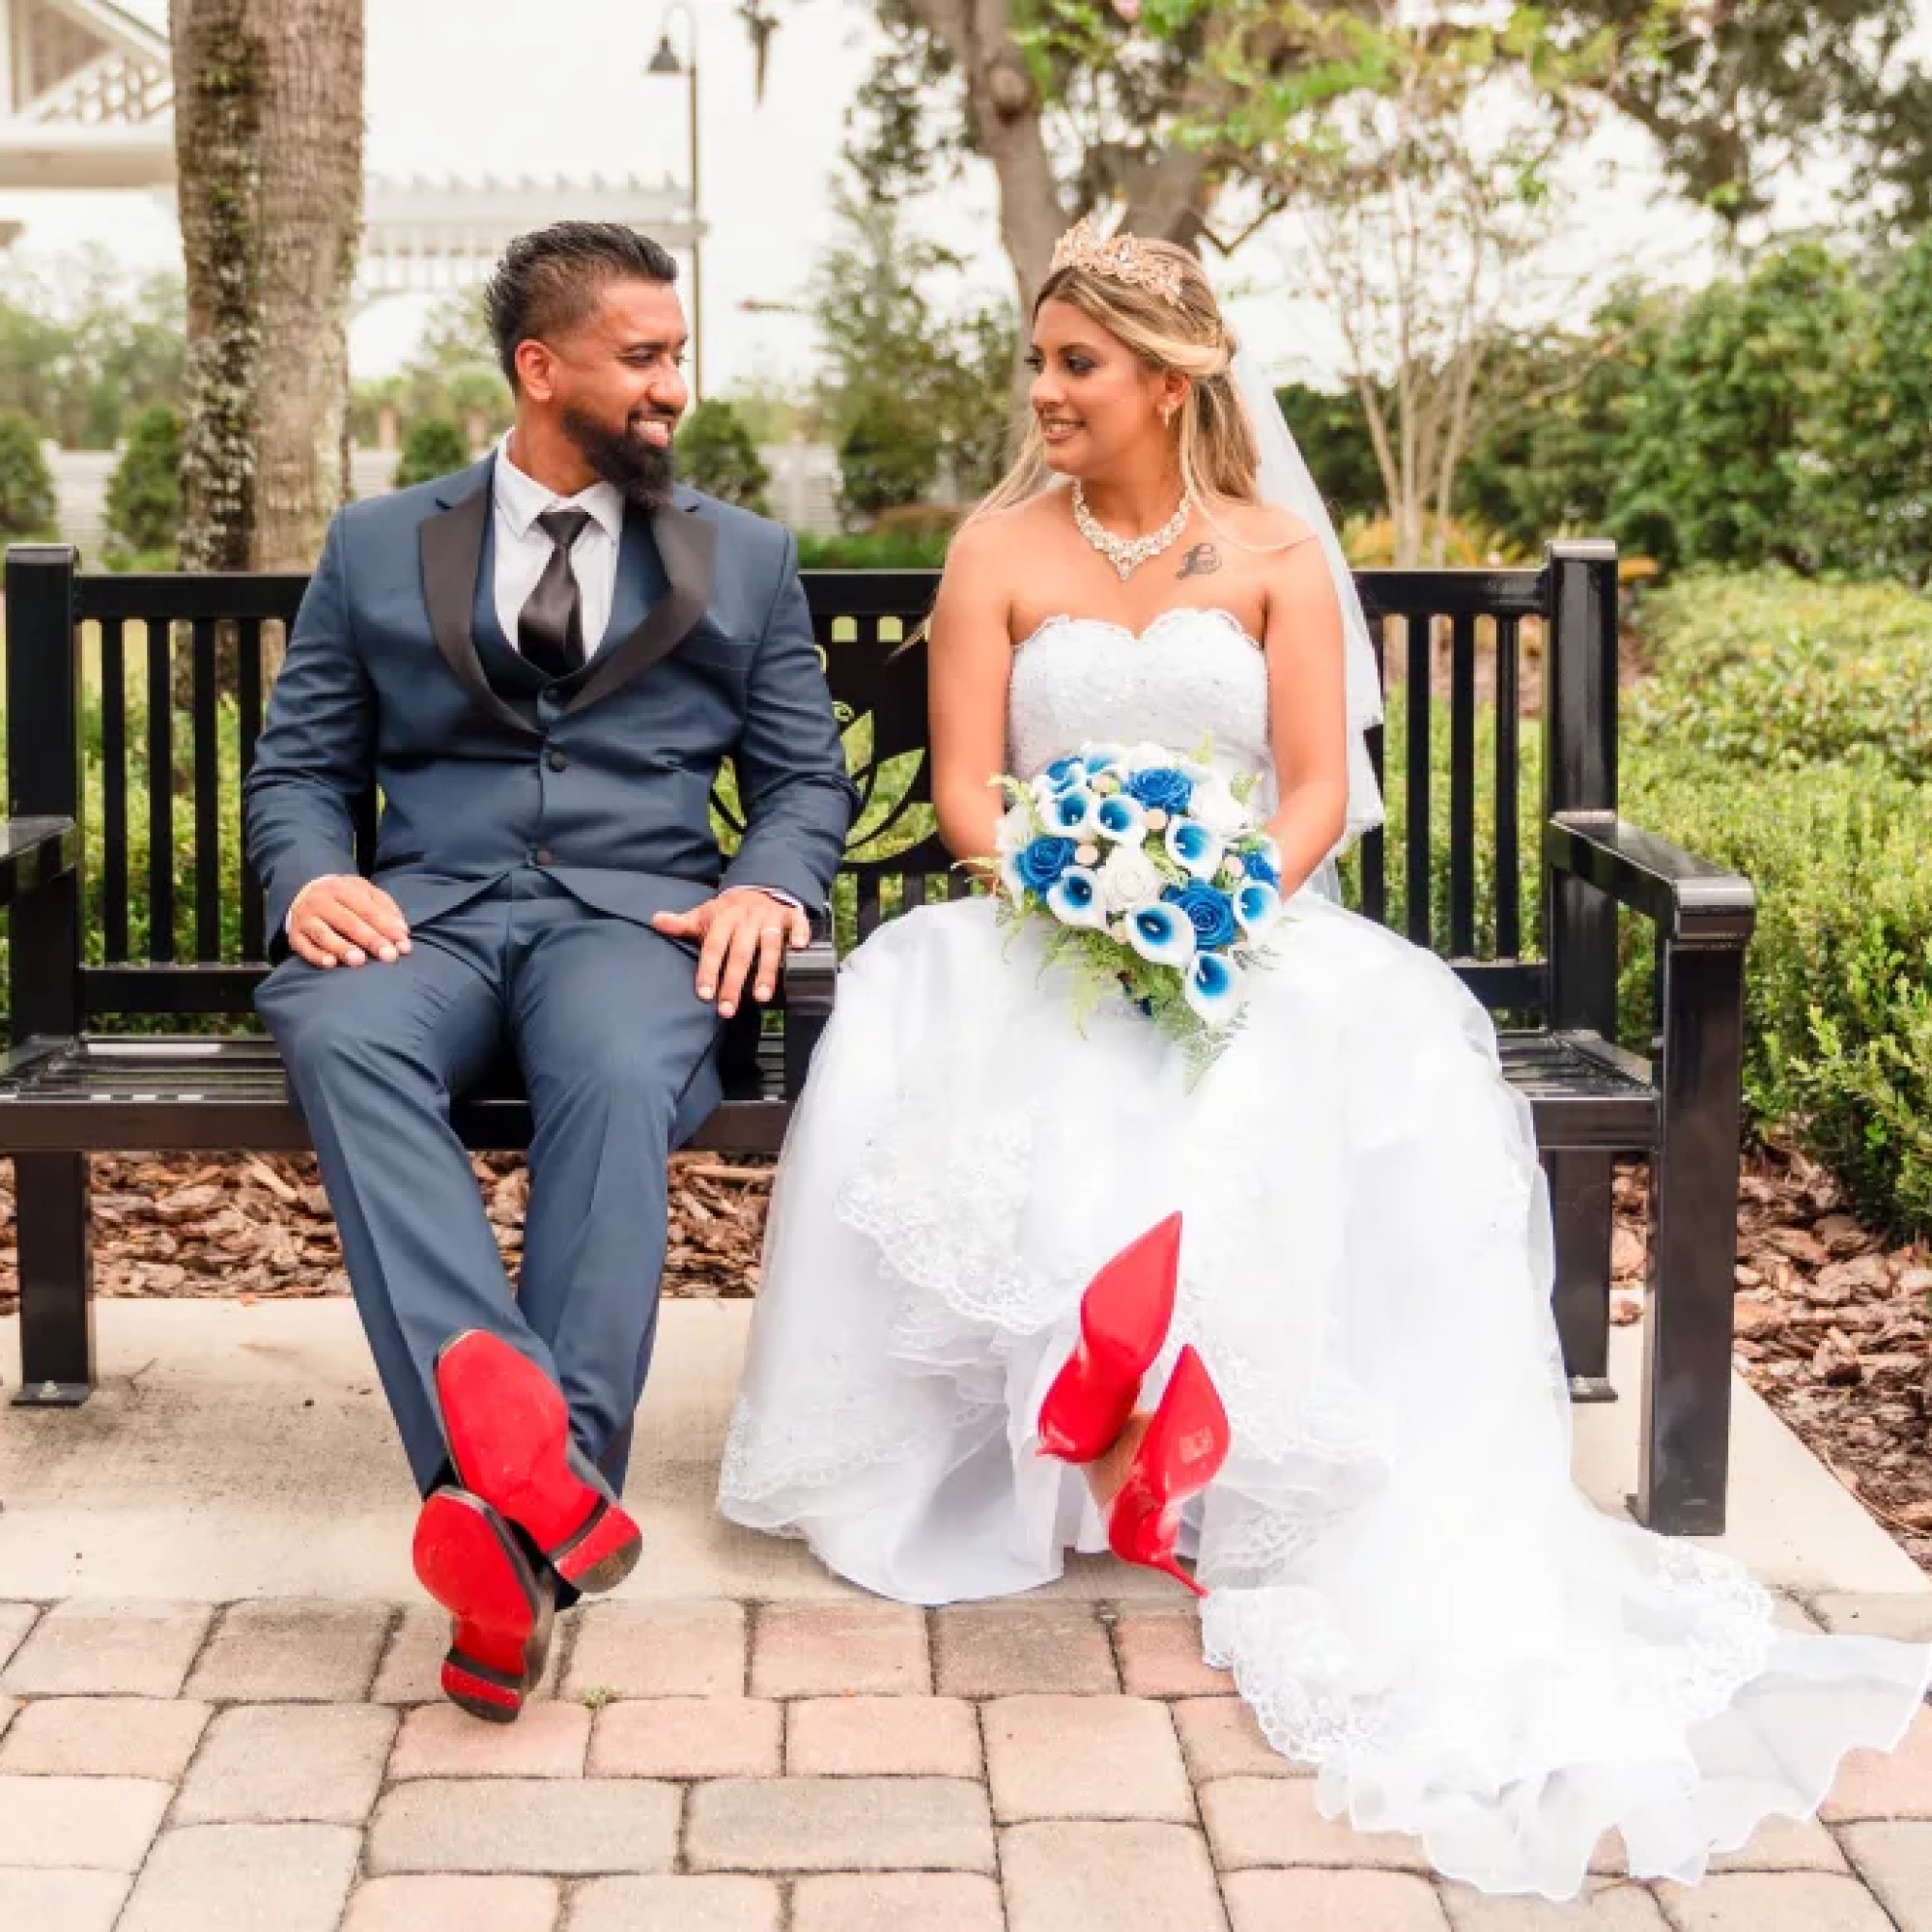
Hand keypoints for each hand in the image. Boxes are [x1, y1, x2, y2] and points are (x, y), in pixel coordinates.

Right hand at [288, 875, 411, 969]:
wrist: (303, 892)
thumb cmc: (344, 898)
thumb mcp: (364, 892)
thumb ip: (385, 908)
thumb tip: (402, 930)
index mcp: (342, 888)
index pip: (367, 909)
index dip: (387, 927)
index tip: (403, 945)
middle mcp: (321, 901)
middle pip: (348, 922)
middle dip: (370, 939)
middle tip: (389, 956)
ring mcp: (305, 918)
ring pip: (323, 933)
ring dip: (341, 947)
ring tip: (360, 960)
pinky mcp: (294, 935)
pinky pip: (303, 947)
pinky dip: (316, 955)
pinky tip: (330, 964)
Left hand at [652, 889, 810, 1018]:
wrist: (760, 887)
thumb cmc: (729, 911)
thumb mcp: (705, 915)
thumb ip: (683, 924)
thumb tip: (656, 921)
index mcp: (724, 917)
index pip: (714, 946)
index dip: (709, 970)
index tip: (705, 994)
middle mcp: (748, 917)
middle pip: (741, 952)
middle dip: (734, 981)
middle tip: (727, 1009)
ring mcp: (771, 916)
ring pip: (770, 944)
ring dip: (767, 970)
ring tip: (762, 997)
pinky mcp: (791, 915)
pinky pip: (797, 923)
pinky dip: (800, 934)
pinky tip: (800, 949)